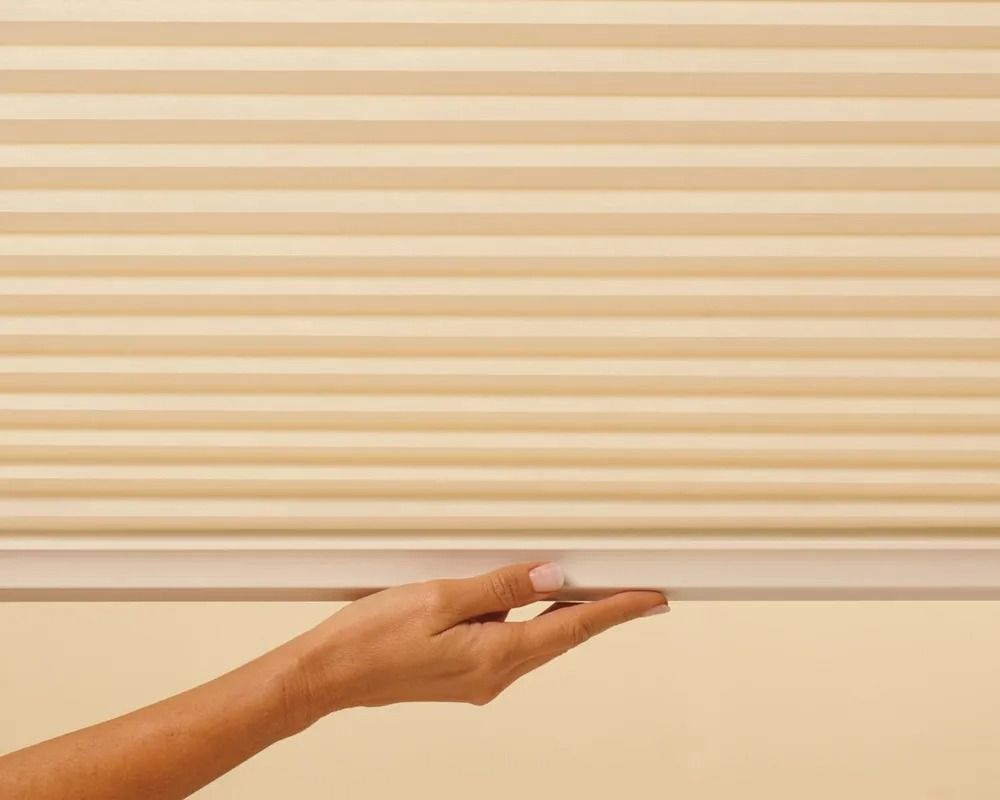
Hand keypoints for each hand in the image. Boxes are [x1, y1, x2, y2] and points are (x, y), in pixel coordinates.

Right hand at [286, 562, 667, 719]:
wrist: (328, 674)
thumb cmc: (372, 638)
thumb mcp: (440, 598)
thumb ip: (500, 587)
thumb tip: (550, 577)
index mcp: (494, 657)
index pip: (572, 629)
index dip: (617, 611)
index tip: (651, 599)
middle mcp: (493, 676)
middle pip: (559, 636)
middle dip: (600, 611)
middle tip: (636, 589)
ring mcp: (478, 678)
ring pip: (534, 639)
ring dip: (561, 614)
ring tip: (586, 586)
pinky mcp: (462, 673)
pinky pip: (508, 641)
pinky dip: (526, 620)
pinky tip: (522, 600)